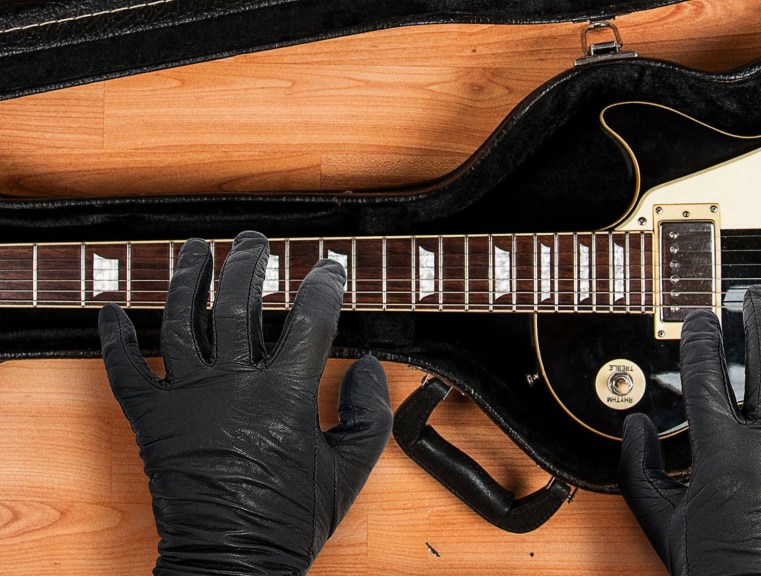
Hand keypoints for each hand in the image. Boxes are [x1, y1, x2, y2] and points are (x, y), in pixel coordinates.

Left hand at [98, 231, 391, 574]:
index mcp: (284, 393)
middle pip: (237, 303)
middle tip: (255, 241)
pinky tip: (109, 310)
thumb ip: (369, 412)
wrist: (232, 563)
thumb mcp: (351, 469)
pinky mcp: (151, 420)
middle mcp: (232, 384)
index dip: (324, 284)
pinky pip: (125, 371)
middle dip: (249, 262)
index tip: (330, 269)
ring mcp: (186, 398)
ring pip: (180, 320)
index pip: (309, 318)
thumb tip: (367, 366)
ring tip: (197, 249)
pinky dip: (113, 339)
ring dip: (188, 278)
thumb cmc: (291, 520)